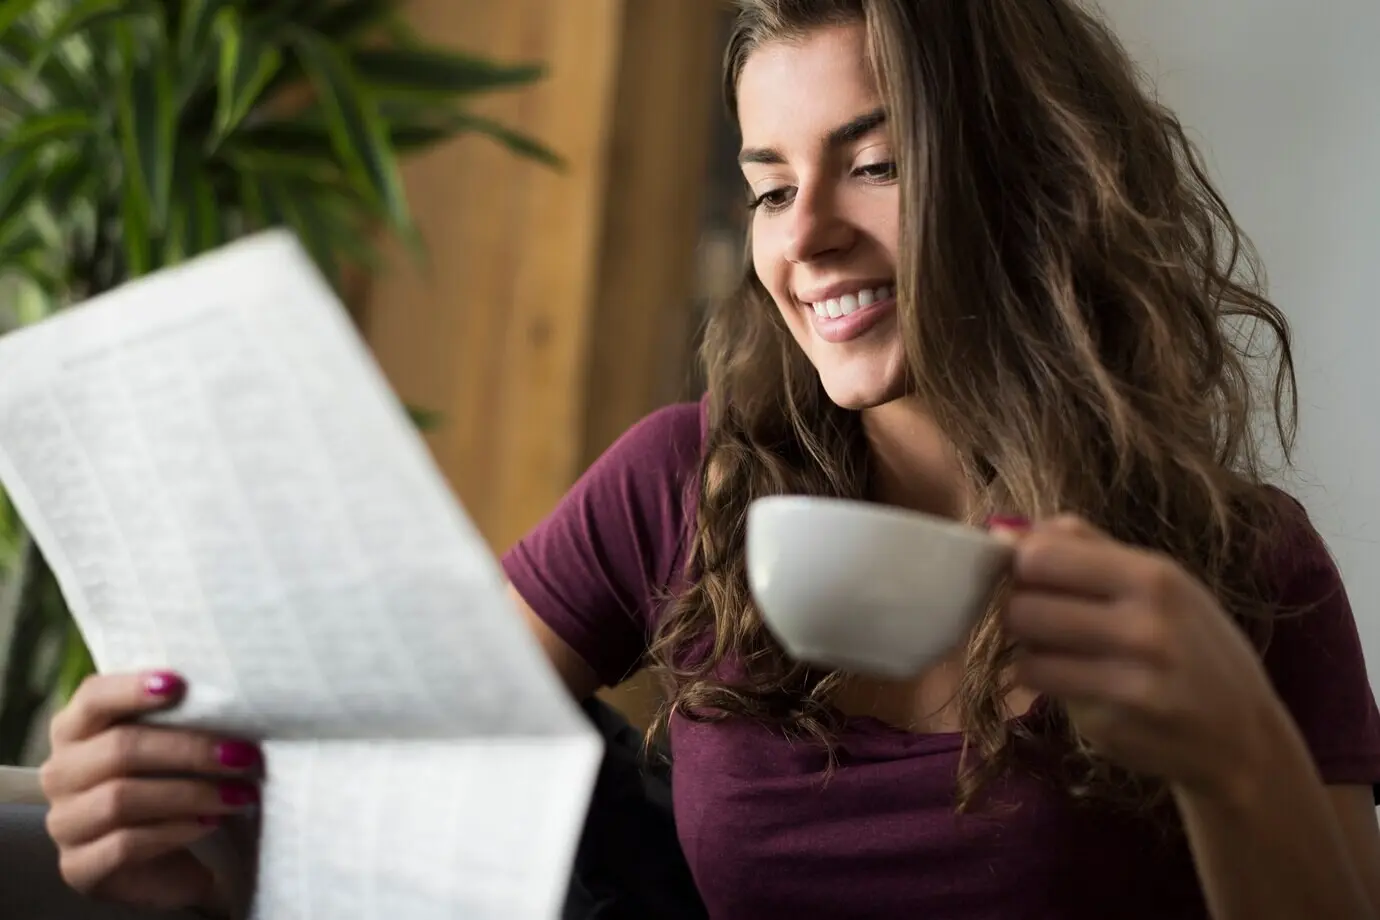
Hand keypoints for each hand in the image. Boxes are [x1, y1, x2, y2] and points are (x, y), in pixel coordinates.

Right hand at [39, 671, 261, 913]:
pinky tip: (210, 823)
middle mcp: (60, 773)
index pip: (93, 697)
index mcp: (76, 730)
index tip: (180, 684)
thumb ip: (182, 719)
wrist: (163, 864)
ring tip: (239, 794)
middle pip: (119, 749)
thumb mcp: (173, 748)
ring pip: (121, 798)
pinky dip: (175, 831)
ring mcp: (64, 823)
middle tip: (243, 755)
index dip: (132, 689)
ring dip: (191, 794)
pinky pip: (124, 844)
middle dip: (190, 749)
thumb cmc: (171, 784)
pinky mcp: (78, 867)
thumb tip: (232, 698)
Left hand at [992, 515, 1282, 797]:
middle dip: (1019, 612)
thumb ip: (1085, 548)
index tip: (1029, 577)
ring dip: (1031, 654)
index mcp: (1154, 576)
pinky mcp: (1112, 726)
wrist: (1246, 736)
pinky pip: (1044, 691)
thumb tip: (1003, 531)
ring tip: (1062, 654)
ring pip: (1026, 654)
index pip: (1041, 555)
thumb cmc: (1195, 645)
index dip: (1020, 565)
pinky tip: (1079, 685)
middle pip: (1023, 606)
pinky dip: (1048, 686)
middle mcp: (1144, 626)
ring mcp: (1129, 681)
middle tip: (1041, 621)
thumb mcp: (1161, 582)